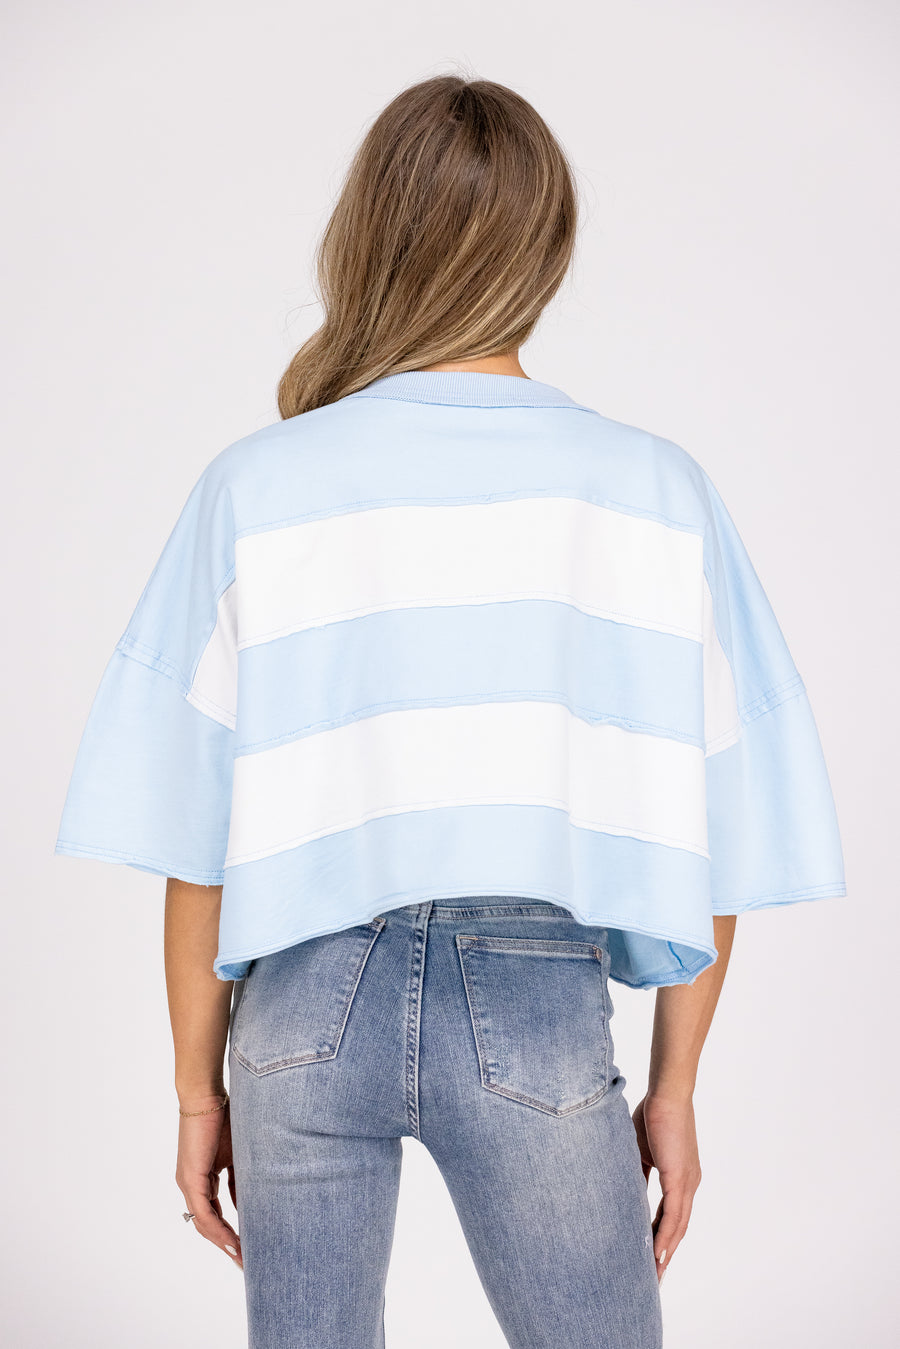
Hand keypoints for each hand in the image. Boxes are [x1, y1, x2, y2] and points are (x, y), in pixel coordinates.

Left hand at [175, 1094, 242, 1270]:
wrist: (206, 1094)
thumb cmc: (224, 1115)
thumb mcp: (237, 1152)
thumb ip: (241, 1176)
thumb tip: (253, 1197)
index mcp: (201, 1178)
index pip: (214, 1214)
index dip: (229, 1232)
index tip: (247, 1248)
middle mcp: (190, 1185)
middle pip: (207, 1225)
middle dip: (227, 1245)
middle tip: (246, 1262)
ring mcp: (188, 1183)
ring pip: (205, 1224)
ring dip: (224, 1243)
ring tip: (243, 1258)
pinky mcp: (191, 1178)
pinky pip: (204, 1213)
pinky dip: (219, 1230)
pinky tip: (234, 1242)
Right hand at [631, 1093, 701, 1282]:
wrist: (667, 1093)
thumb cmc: (653, 1114)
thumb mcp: (641, 1151)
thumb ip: (638, 1173)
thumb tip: (626, 1190)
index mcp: (680, 1178)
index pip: (671, 1216)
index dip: (661, 1238)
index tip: (650, 1258)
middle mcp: (688, 1185)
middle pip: (677, 1229)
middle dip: (665, 1255)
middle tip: (653, 1279)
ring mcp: (686, 1183)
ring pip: (677, 1228)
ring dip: (666, 1253)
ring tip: (654, 1276)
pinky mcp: (679, 1178)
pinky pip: (673, 1215)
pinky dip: (666, 1237)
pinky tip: (658, 1254)